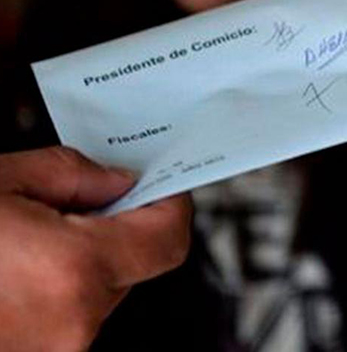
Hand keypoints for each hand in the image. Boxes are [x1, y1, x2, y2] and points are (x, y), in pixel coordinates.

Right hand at [0, 147, 191, 351]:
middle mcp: (72, 321)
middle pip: (131, 265)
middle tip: (64, 207)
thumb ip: (70, 174)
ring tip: (19, 244)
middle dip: (108, 231)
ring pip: (95, 293)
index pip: (169, 237)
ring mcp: (53, 351)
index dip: (168, 204)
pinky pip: (64, 316)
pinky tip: (10, 272)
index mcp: (73, 268)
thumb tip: (115, 181)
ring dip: (73, 266)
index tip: (160, 185)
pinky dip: (49, 291)